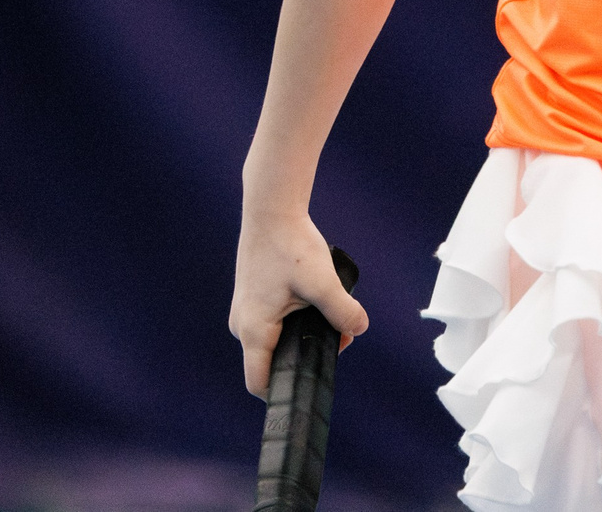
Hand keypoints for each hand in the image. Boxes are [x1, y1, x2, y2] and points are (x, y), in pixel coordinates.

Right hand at [231, 209, 368, 396]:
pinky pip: (274, 324)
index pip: (259, 382)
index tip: (311, 385)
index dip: (283, 391)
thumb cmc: (290, 244)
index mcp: (253, 330)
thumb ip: (342, 311)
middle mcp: (243, 325)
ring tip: (330, 316)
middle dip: (306, 356)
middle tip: (338, 339)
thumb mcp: (322, 281)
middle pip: (272, 361)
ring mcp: (246, 312)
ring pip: (275, 340)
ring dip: (304, 335)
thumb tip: (358, 330)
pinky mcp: (253, 299)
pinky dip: (295, 321)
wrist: (272, 210)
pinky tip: (316, 303)